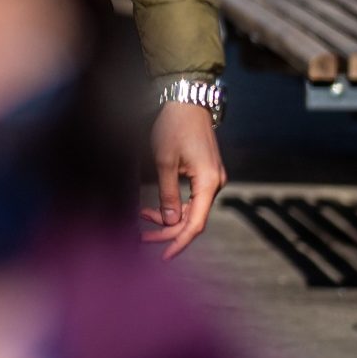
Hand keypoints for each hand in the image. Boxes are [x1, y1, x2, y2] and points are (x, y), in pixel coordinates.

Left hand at [140, 101, 225, 258]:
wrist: (187, 101)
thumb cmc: (174, 127)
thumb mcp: (164, 161)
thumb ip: (168, 193)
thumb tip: (170, 221)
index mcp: (208, 182)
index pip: (196, 223)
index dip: (180, 241)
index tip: (164, 255)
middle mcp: (215, 183)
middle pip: (194, 219)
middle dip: (168, 230)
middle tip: (142, 237)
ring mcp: (212, 179)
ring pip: (192, 210)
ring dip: (169, 217)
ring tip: (142, 217)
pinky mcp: (205, 173)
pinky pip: (193, 198)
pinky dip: (175, 206)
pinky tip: (155, 208)